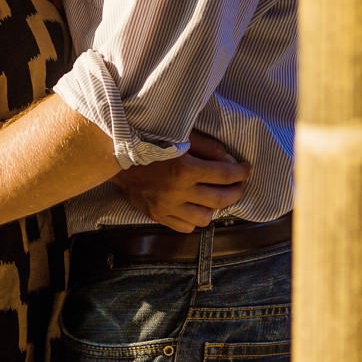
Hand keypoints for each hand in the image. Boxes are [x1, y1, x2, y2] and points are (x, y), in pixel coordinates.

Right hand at [115, 131, 247, 232]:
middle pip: (220, 199)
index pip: (225, 175)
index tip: (245, 169)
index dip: (240, 172)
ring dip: (214, 208)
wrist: (115, 155)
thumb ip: (208, 148)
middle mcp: (178, 191)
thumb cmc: (151, 139)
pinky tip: (196, 207)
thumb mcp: (181, 135)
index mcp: (185, 169)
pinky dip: (195, 219)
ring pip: (204, 218)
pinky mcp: (157, 215)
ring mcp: (167, 207)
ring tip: (215, 197)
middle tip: (238, 184)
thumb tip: (230, 160)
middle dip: (235, 191)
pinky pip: (184, 226)